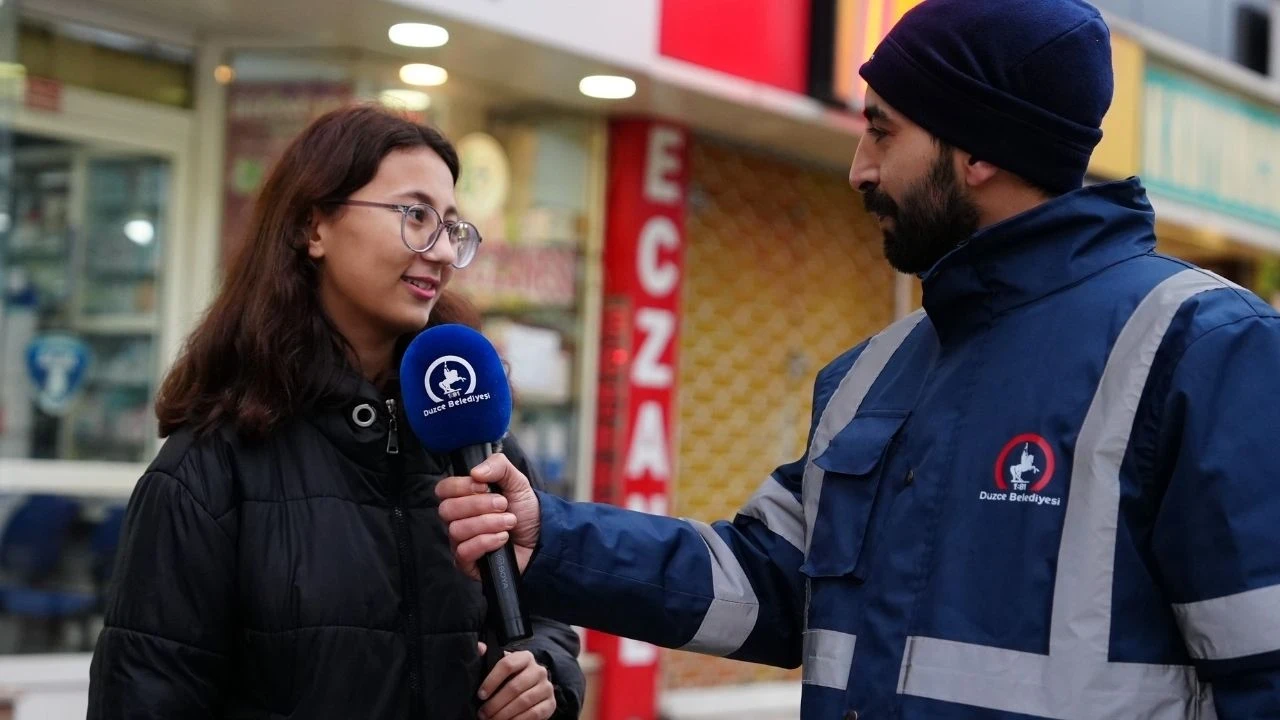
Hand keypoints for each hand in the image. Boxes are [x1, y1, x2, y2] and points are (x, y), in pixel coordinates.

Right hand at [436, 453, 540, 579]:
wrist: (542, 538)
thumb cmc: (525, 510)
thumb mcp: (517, 481)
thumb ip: (498, 466)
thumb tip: (475, 472)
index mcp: (464, 497)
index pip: (443, 489)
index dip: (461, 486)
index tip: (484, 486)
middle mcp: (458, 519)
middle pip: (447, 509)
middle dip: (479, 505)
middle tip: (503, 505)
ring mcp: (460, 541)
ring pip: (456, 530)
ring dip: (488, 523)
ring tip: (509, 522)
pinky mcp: (467, 563)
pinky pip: (463, 552)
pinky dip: (486, 542)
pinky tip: (502, 539)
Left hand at [476, 644, 555, 719]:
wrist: (533, 690)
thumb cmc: (512, 679)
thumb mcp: (501, 667)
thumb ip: (489, 657)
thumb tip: (479, 648)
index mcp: (525, 657)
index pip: (507, 664)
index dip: (491, 680)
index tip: (480, 695)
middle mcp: (538, 670)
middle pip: (514, 686)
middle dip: (495, 703)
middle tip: (483, 713)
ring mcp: (546, 687)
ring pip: (523, 701)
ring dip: (504, 714)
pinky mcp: (550, 704)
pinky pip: (534, 714)